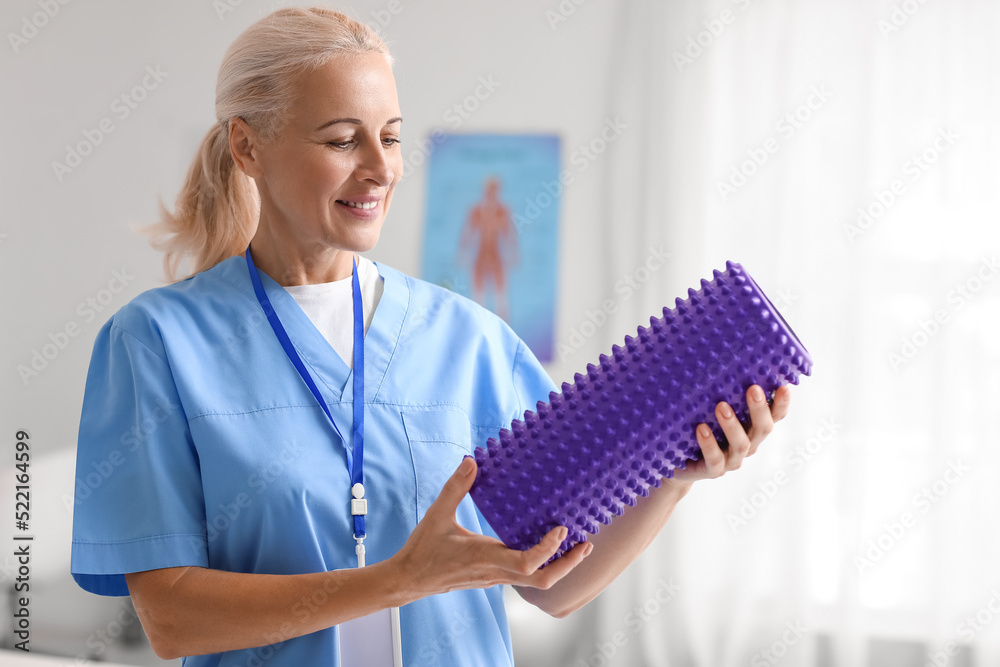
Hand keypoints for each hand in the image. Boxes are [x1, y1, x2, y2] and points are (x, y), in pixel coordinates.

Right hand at [388, 456, 591, 603]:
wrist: (408, 580)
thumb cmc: (422, 550)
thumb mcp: (437, 514)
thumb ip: (455, 488)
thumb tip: (471, 461)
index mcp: (485, 558)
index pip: (527, 562)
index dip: (549, 549)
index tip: (562, 530)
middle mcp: (495, 572)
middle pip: (542, 580)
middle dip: (568, 564)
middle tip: (585, 544)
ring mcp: (495, 578)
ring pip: (536, 581)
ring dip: (558, 566)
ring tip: (575, 546)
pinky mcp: (492, 578)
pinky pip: (524, 576)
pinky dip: (541, 564)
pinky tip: (545, 548)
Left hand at [669, 384, 791, 484]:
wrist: (679, 463)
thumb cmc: (697, 427)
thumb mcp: (709, 408)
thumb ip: (720, 389)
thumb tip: (715, 352)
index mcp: (752, 427)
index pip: (774, 416)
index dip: (781, 404)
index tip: (783, 386)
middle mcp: (747, 443)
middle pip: (763, 429)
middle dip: (759, 409)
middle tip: (753, 388)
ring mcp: (732, 459)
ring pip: (741, 444)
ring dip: (733, 425)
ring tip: (721, 406)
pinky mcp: (713, 470)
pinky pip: (715, 459)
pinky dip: (709, 444)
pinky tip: (702, 429)